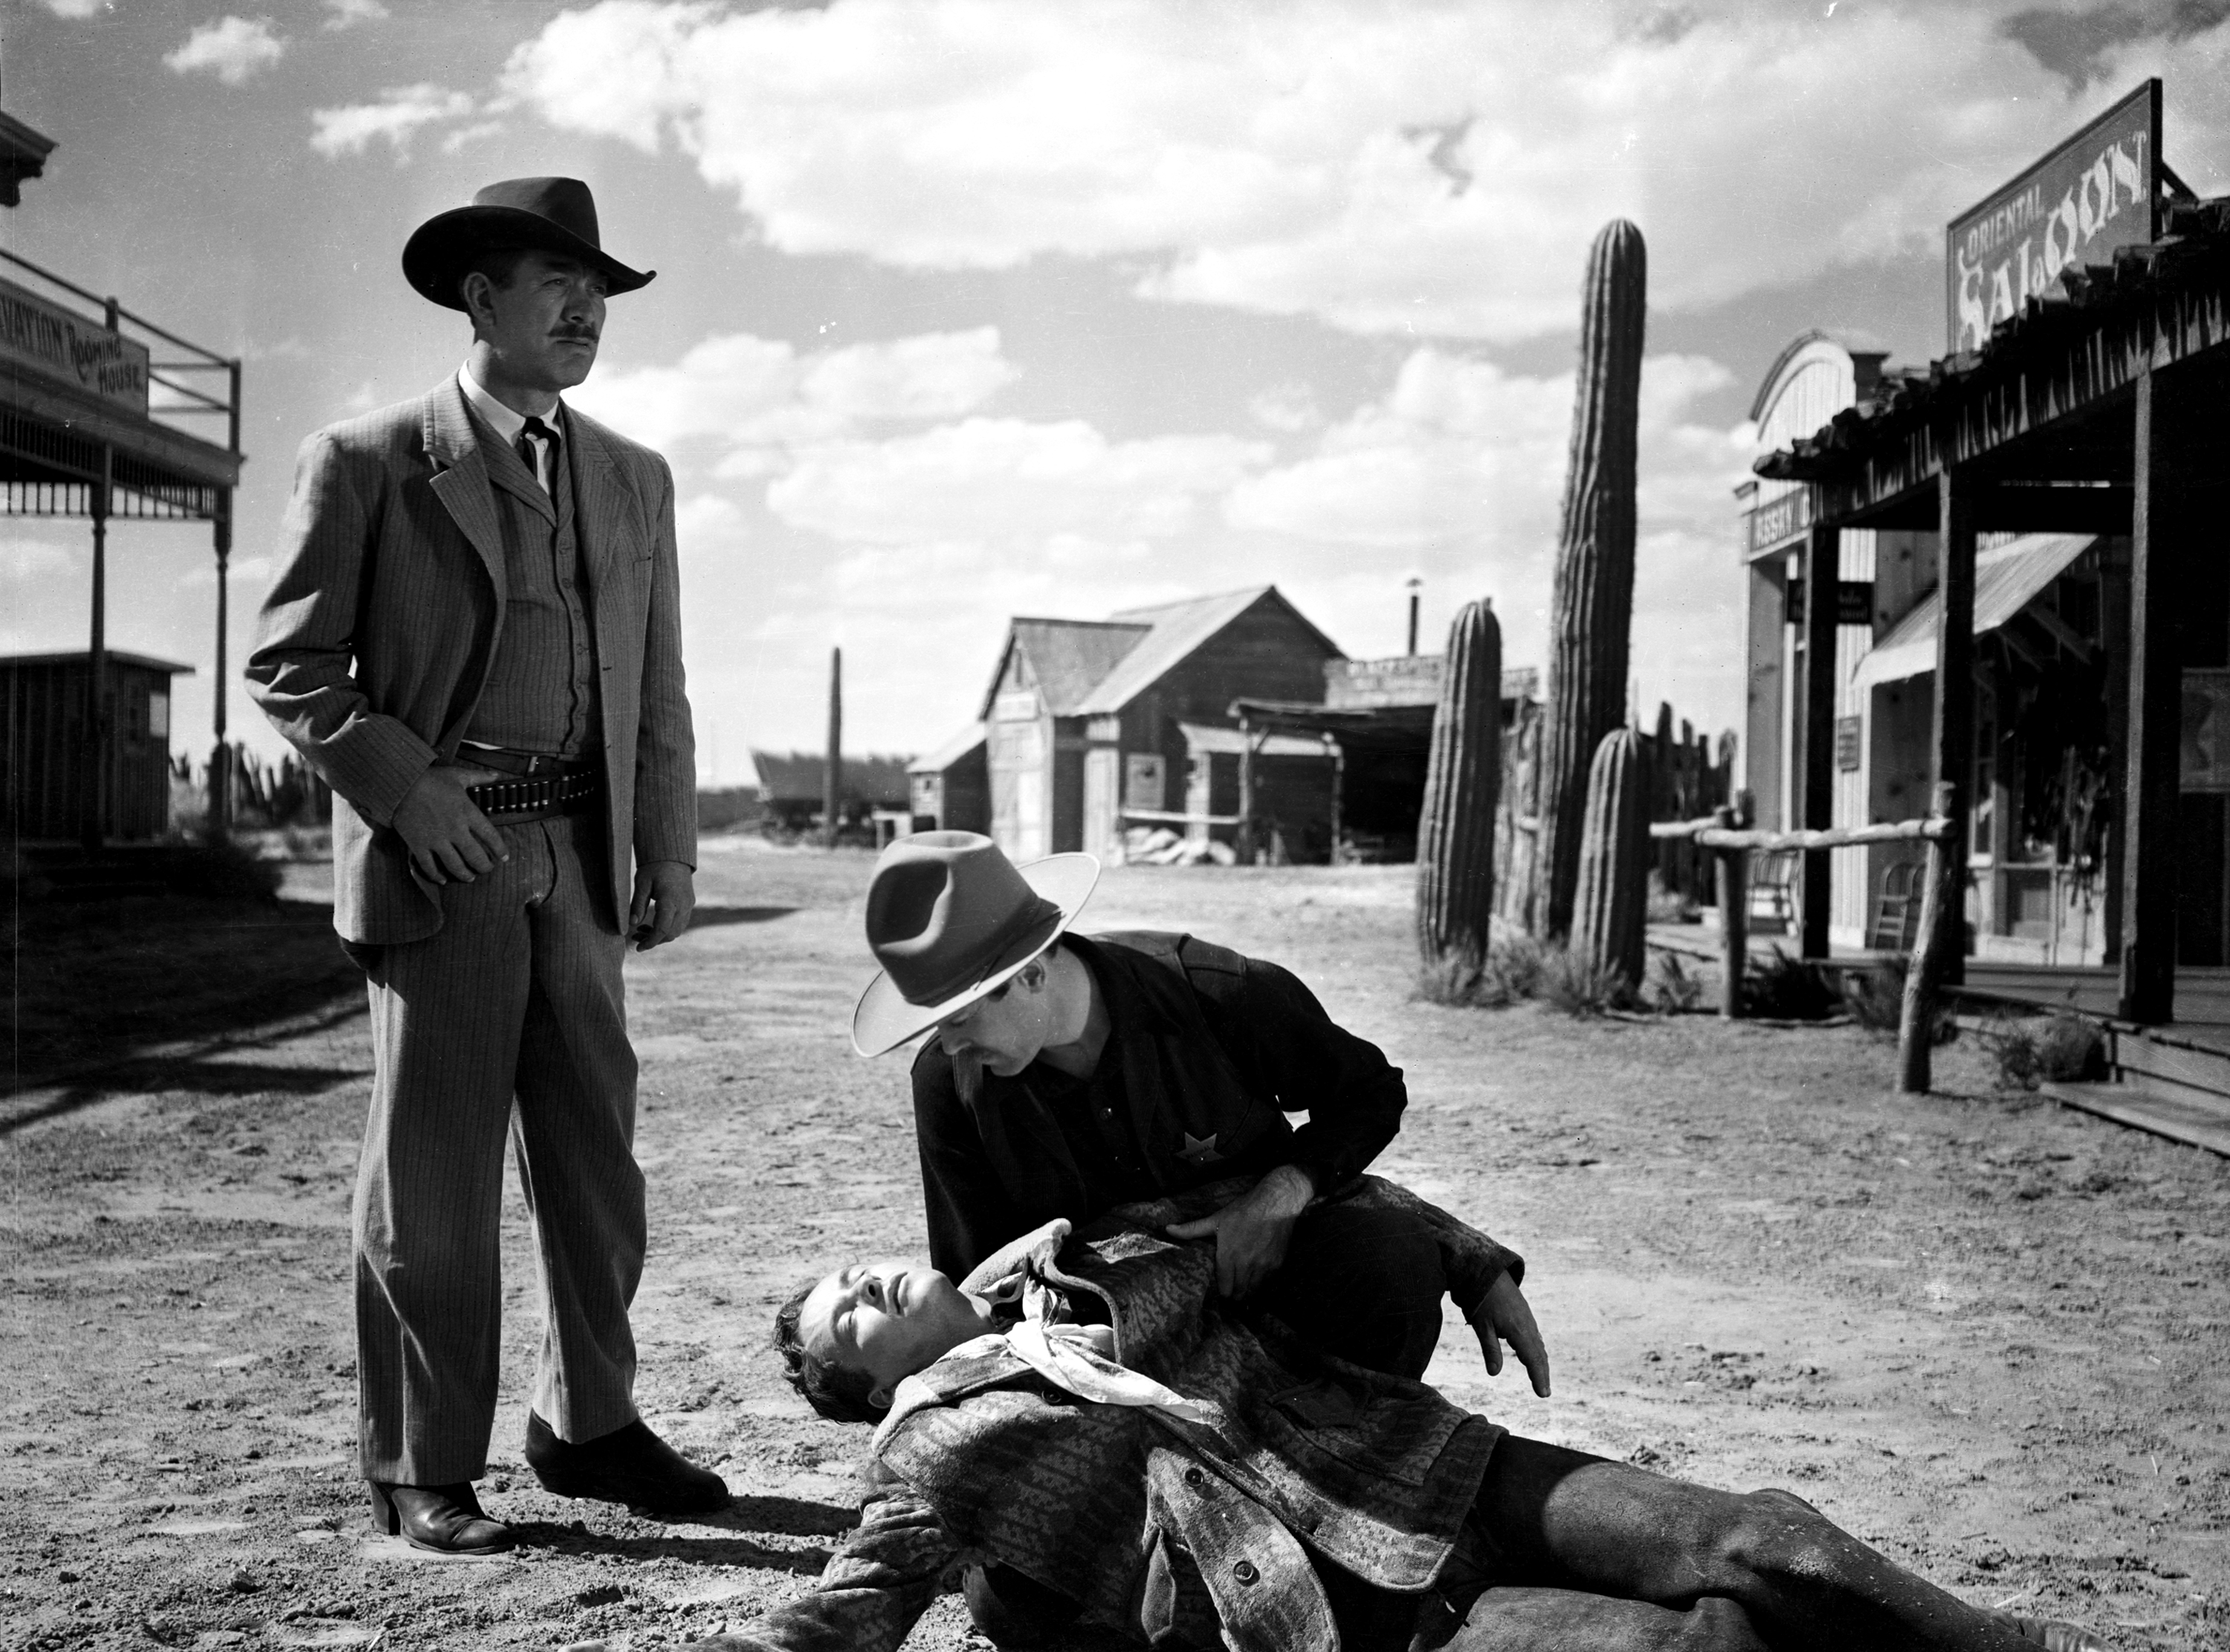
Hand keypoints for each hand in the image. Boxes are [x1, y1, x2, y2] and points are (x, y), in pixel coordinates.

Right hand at [392, 765, 506, 884]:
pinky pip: (429, 866)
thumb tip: (497, 774)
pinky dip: (436, 876)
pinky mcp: (418, 845)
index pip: (491, 836)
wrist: (400, 784)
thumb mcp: (458, 775)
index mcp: (467, 813)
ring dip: (465, 875)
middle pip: (475, 856)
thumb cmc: (430, 778)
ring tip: (470, 878)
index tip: (504, 858)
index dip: (500, 850)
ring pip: (455, 865)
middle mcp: (455, 830)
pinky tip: (442, 880)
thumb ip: (479, 777)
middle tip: (487, 869)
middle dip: (484, 867)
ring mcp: (436, 839)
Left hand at [630, 859, 694, 950]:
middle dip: (654, 940)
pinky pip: (680, 923)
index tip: (638, 948)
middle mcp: (683, 905)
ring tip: (641, 931)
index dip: (650, 941)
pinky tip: (653, 924)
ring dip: (661, 935)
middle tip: (635, 938)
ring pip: (677, 930)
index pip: (663, 929)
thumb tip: (631, 924)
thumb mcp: (641, 883)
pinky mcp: (689, 904)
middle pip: (671, 934)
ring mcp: (688, 905)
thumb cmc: (654, 867)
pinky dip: (667, 928)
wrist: (673, 855)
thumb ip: (637, 904)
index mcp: (671, 900)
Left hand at [1164, 1163, 1314, 1297]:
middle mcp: (1246, 1264)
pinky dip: (1261, 1282)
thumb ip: (1192, 1229)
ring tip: (1242, 1286)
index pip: (1224, 1288)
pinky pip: (1267, 1282)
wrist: (1276, 1202)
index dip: (1221, 1290)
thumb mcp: (1216, 1218)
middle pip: (1238, 1294)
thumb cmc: (1243, 1210)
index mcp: (1228, 1255)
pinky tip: (1256, 1274)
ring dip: (1247, 1290)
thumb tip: (1167, 1229)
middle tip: (1230, 1291)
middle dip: (1233, 1294)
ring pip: (1253, 1291)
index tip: (1220, 1288)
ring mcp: (1263, 1266)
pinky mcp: (1277, 1264)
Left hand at [1470, 1271, 1551, 1396]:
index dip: (1538, 1377)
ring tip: (1540, 1377)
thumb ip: (1490, 1350)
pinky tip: (1533, 1353)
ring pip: (1537, 1344)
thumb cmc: (1480, 1297)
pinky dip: (1535, 1348)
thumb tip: (1495, 1374)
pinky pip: (1534, 1335)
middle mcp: (1527, 1325)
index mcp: (1518, 1330)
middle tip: (1544, 1391)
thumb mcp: (1481, 1325)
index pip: (1532, 1359)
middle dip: (1542, 1373)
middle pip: (1539, 1354)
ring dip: (1540, 1361)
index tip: (1543, 1394)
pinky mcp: (1523, 1312)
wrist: (1486, 1269)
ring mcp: (1527, 1318)